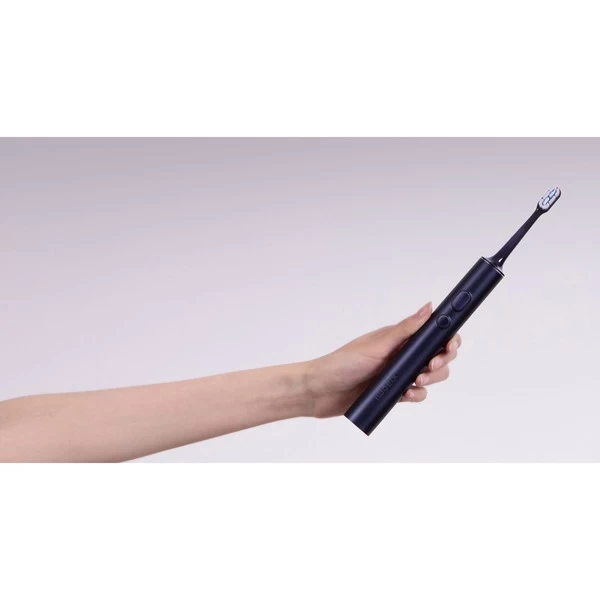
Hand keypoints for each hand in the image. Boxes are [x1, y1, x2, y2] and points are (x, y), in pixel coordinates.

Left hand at [306, 302, 460, 417]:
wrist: (321, 392)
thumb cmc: (343, 362)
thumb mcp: (378, 344)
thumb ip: (406, 329)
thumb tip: (429, 307)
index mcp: (398, 338)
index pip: (432, 334)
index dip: (447, 338)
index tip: (451, 344)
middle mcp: (400, 354)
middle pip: (437, 356)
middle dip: (441, 361)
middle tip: (431, 365)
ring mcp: (397, 374)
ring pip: (430, 376)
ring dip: (431, 379)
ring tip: (417, 380)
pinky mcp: (393, 393)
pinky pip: (416, 394)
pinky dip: (416, 395)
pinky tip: (406, 395)